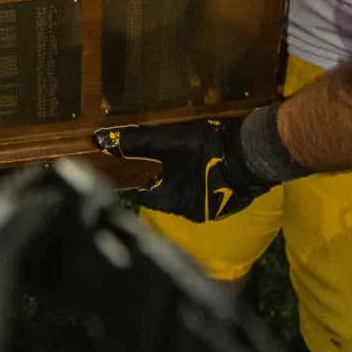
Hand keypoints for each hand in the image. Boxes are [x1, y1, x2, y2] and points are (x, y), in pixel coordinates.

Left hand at [95, 117, 273, 222]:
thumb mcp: (166, 139)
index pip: (144, 192)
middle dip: (165, 181)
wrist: (252, 153)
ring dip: (185, 184)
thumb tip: (99, 141)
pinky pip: (205, 199)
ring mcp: (208, 212)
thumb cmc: (207, 147)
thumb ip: (134, 141)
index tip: (147, 163)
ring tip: (189, 163)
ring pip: (186, 199)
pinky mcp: (225, 208)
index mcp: (169, 199)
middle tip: (169, 159)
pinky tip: (206, 171)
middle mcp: (187, 212)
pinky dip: (202, 187)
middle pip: (165, 198)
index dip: (144, 175)